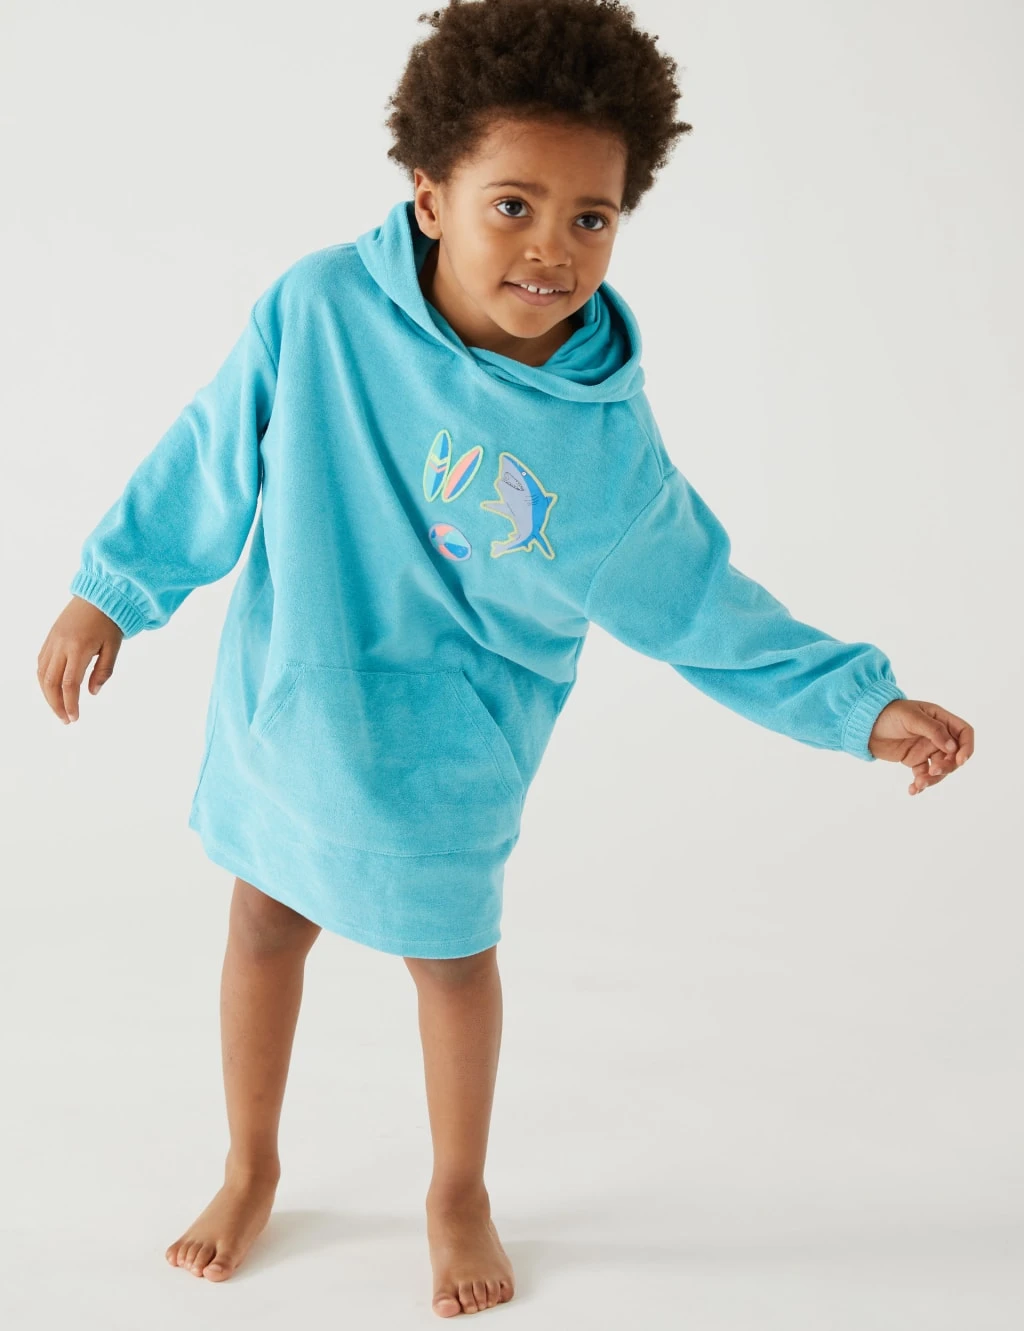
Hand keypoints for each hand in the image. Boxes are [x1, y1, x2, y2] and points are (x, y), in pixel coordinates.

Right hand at [37, 596, 123, 723]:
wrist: (99, 596)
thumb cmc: (110, 622)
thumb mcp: (113, 647)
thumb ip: (103, 671)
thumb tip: (92, 693)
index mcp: (79, 649)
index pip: (69, 684)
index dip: (70, 704)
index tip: (74, 717)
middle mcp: (61, 645)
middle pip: (50, 682)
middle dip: (56, 704)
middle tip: (66, 719)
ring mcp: (53, 641)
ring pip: (42, 674)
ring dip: (48, 694)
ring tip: (59, 708)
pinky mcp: (50, 638)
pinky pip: (41, 663)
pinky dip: (43, 679)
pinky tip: (52, 689)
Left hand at [868, 698, 973, 795]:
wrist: (865, 725)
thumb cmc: (889, 714)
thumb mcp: (912, 717)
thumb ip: (933, 730)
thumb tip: (953, 748)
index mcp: (941, 719)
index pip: (964, 733)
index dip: (966, 747)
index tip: (959, 760)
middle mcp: (937, 735)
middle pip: (954, 755)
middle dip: (947, 766)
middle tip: (933, 772)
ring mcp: (927, 749)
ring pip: (940, 768)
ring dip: (932, 779)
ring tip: (918, 784)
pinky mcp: (915, 760)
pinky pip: (923, 775)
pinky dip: (920, 784)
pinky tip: (912, 790)